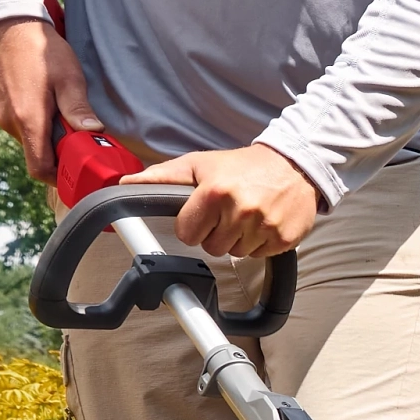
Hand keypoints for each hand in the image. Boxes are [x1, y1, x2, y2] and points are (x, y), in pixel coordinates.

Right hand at [0, 15, 94, 183]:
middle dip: (57, 153)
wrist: (8, 26)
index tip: (76, 172)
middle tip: (78, 138)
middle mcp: (9, 122)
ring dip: (45, 136)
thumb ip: (78, 110)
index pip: (39, 168)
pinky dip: (33, 125)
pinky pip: (17, 126)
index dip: (58, 177)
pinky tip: (45, 104)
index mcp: (28, 119)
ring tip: (62, 114)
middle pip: (35, 155)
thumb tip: (93, 134)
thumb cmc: (41, 49)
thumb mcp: (69, 78)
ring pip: (27, 141)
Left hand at [136, 142, 326, 258]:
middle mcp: (241, 210)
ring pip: (236, 253)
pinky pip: (259, 255)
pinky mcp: (284, 238)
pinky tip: (264, 220)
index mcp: (215, 192)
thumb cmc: (242, 166)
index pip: (187, 235)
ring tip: (248, 214)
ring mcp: (265, 226)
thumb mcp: (199, 165)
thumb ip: (161, 177)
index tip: (205, 212)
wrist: (294, 164)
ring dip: (239, 238)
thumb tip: (125, 183)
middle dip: (218, 233)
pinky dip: (260, 242)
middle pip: (212, 248)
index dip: (194, 225)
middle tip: (229, 211)